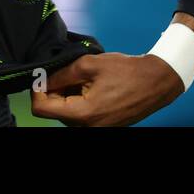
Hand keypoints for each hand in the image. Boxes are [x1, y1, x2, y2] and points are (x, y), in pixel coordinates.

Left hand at [29, 51, 184, 125]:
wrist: (156, 82)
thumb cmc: (126, 71)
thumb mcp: (88, 64)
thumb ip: (61, 74)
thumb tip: (41, 79)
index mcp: (83, 115)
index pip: (41, 109)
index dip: (37, 90)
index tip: (42, 75)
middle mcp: (88, 128)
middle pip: (54, 111)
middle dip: (55, 90)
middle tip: (67, 71)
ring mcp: (96, 129)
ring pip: (67, 113)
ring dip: (68, 95)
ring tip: (83, 78)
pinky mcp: (103, 126)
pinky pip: (80, 115)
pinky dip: (79, 100)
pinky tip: (90, 85)